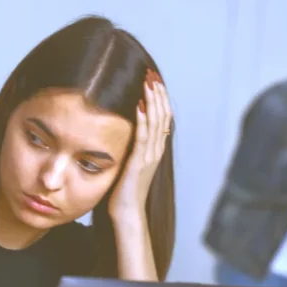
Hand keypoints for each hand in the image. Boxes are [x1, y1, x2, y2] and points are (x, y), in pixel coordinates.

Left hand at [108, 68, 172, 218]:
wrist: (127, 213)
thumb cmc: (124, 191)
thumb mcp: (131, 164)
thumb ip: (132, 148)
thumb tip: (125, 131)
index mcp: (155, 150)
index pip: (162, 118)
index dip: (160, 98)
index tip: (154, 80)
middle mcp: (156, 150)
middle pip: (162, 115)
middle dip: (158, 93)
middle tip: (152, 73)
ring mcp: (150, 156)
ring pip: (156, 122)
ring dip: (152, 100)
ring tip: (148, 81)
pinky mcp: (139, 162)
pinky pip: (143, 137)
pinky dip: (143, 119)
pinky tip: (139, 104)